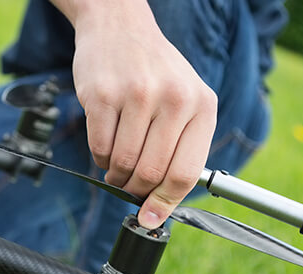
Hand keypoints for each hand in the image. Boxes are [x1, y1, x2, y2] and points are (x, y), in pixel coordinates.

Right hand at [68, 3, 216, 228]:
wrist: (120, 26)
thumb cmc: (155, 72)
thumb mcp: (185, 102)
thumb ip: (180, 150)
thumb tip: (160, 208)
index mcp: (202, 106)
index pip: (186, 173)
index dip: (166, 203)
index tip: (151, 219)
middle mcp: (174, 99)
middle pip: (151, 173)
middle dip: (136, 190)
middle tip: (129, 187)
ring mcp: (137, 95)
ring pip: (123, 164)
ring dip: (116, 174)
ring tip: (117, 163)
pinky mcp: (102, 94)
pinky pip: (100, 147)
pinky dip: (100, 156)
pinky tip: (106, 142)